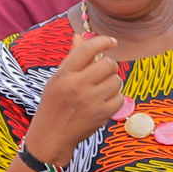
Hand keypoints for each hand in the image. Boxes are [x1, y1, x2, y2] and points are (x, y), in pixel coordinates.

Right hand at [27, 34, 123, 165]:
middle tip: (102, 73)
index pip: (87, 50)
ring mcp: (91, 100)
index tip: (111, 41)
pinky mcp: (102, 113)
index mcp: (64, 74)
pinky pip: (120, 97)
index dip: (102, 41)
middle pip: (108, 64)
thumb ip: (72, 58)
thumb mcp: (57, 79)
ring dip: (112, 83)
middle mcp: (77, 85)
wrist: (52, 135)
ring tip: (100, 90)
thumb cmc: (55, 103)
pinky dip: (115, 99)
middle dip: (109, 66)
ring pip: (116, 80)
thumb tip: (81, 36)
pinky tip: (103, 103)